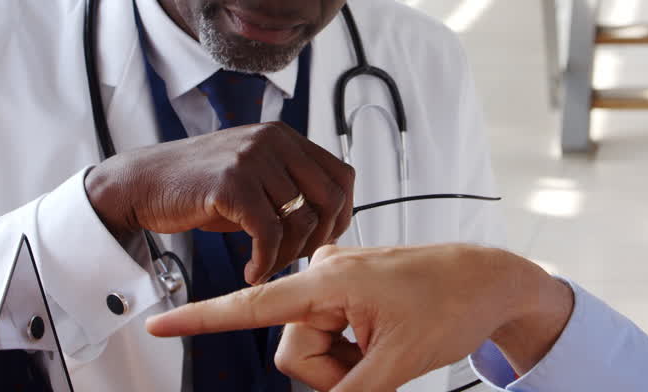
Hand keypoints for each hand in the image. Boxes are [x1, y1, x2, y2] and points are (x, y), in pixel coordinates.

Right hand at [84, 122, 354, 283]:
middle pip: (331, 198)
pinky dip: (265, 261)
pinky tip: (251, 271)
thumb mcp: (253, 174)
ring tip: (267, 268)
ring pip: (301, 220)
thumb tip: (332, 220)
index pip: (343, 175)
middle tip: (296, 259)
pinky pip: (269, 233)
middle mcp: (273, 141)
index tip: (324, 239)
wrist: (143, 182)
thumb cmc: (199, 185)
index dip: (342, 214)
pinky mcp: (232, 184)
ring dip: (289, 256)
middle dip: (320, 239)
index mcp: (284, 137)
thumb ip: (290, 186)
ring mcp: (252, 159)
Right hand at [145, 244, 574, 391]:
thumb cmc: (453, 304)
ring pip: (311, 350)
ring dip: (346, 364)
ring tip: (387, 345)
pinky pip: (329, 337)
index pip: (252, 304)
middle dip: (331, 372)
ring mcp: (335, 283)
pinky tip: (384, 337)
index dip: (202, 318)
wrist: (489, 280)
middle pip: (293, 350)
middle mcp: (323, 274)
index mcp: (328, 280)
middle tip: (378, 360)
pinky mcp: (346, 292)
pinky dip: (353, 352)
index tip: (157, 322)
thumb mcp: (399, 363)